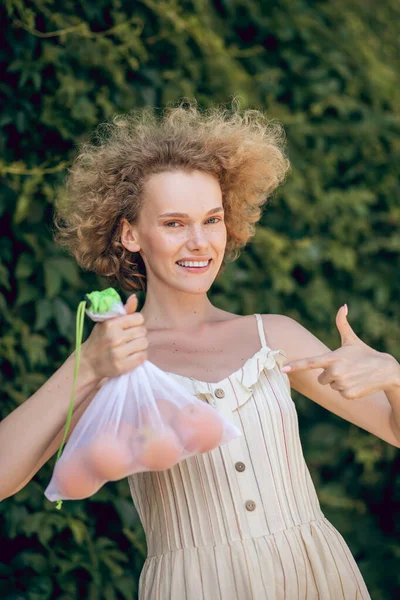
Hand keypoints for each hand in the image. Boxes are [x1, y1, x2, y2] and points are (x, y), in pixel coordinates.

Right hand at [81, 294, 148, 379]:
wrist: (89, 362)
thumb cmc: (100, 338)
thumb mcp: (108, 322)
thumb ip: (123, 310)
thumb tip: (135, 297)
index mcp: (111, 324)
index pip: (138, 318)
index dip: (136, 322)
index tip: (129, 326)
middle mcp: (114, 338)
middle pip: (142, 331)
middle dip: (138, 333)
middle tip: (130, 338)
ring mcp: (118, 353)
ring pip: (144, 344)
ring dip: (140, 345)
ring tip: (131, 346)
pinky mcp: (122, 366)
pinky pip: (143, 357)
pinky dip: (140, 355)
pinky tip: (131, 354)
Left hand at [281, 305, 398, 398]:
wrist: (385, 370)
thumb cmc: (365, 354)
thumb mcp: (351, 339)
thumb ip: (342, 323)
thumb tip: (343, 305)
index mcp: (333, 358)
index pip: (310, 362)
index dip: (295, 366)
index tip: (282, 369)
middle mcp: (335, 371)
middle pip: (321, 379)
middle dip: (330, 376)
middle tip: (345, 369)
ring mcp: (342, 384)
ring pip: (331, 386)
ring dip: (340, 383)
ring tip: (353, 375)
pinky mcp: (348, 394)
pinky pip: (340, 394)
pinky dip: (348, 390)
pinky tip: (357, 383)